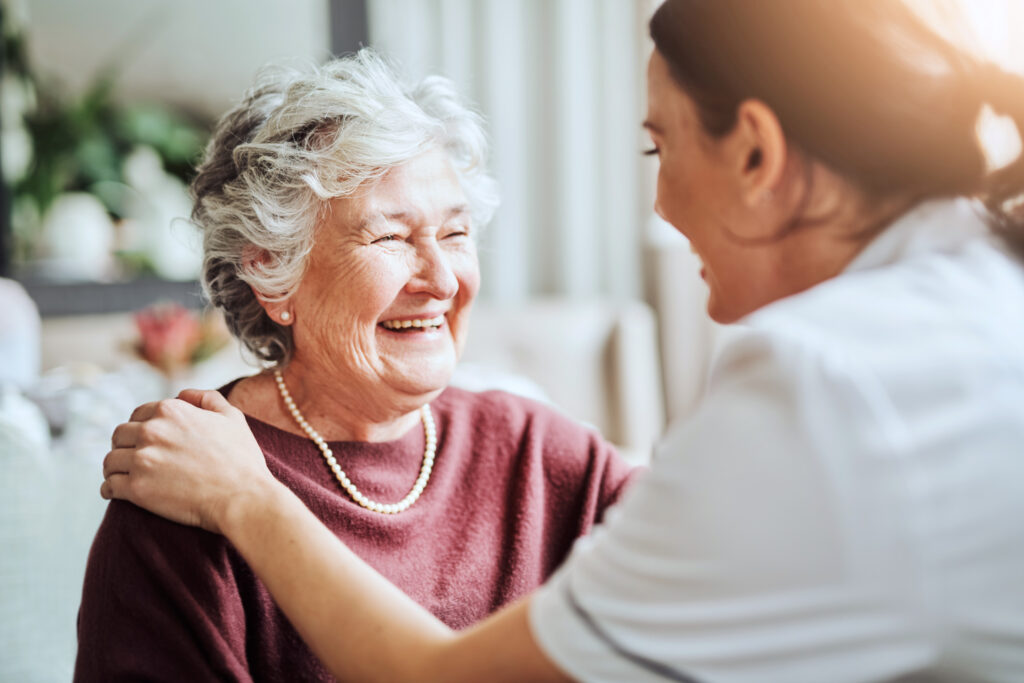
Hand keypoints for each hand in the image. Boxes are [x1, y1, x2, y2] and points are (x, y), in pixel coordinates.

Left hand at [102, 389, 275, 533]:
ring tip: (123, 476)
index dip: (141, 427)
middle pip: (120, 435)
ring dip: (115, 467)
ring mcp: (142, 460)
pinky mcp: (136, 488)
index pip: (138, 414)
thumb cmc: (242, 459)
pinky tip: (116, 492)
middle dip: (125, 446)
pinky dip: (109, 489)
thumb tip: (182, 394)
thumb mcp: (232, 417)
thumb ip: (207, 398)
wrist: (243, 497)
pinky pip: (109, 486)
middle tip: (133, 459)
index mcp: (171, 410)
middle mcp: (152, 430)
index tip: (146, 441)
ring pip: (110, 460)